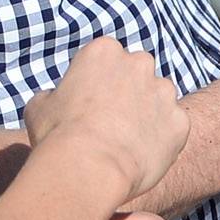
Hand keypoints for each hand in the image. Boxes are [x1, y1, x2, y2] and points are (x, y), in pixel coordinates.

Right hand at [24, 38, 187, 203]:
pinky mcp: (180, 121)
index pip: (106, 60)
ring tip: (125, 144)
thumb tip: (57, 99)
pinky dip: (161, 140)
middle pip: (137, 74)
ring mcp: (164, 92)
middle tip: (110, 124)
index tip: (89, 105)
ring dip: (147, 115)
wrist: (89, 168)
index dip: (97, 84)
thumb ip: (55, 94)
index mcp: (104, 51)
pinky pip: (172, 128)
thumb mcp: (39, 106)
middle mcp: (139, 64)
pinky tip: (141, 157)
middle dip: (127, 93)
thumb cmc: (58, 135)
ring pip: (159, 100)